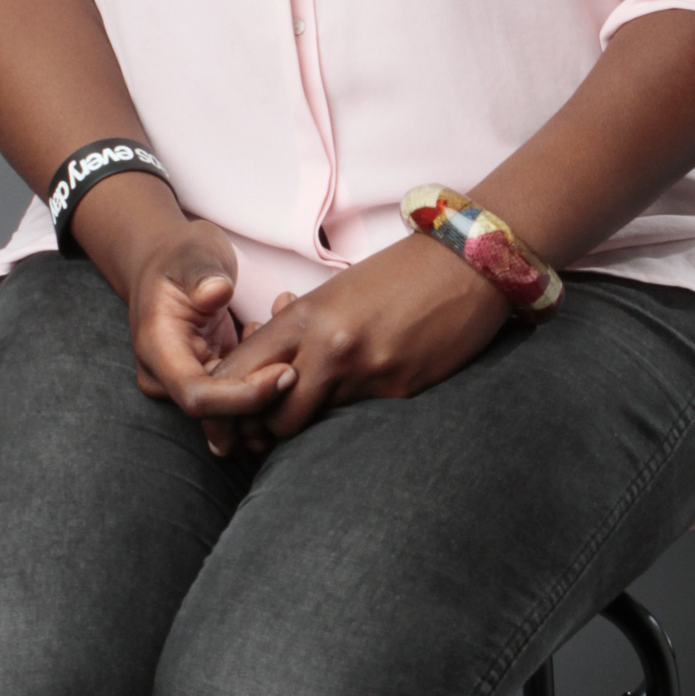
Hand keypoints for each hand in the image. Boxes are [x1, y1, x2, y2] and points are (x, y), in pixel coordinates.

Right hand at [123, 215, 298, 454]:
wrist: (165, 261)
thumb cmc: (180, 255)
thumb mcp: (193, 253)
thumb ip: (202, 273)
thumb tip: (216, 292)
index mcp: (157, 349)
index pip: (197, 396)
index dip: (243, 396)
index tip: (286, 372)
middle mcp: (165, 376)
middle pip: (217, 413)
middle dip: (264, 396)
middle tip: (300, 363)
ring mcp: (184, 381)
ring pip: (232, 410)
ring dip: (267, 385)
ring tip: (288, 338)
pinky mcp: (206, 380)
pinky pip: (238, 394)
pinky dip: (264, 376)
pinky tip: (277, 340)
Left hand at [179, 236, 508, 450]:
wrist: (468, 265)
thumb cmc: (401, 273)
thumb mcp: (338, 290)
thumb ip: (300, 321)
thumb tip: (268, 343)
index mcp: (306, 316)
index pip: (240, 370)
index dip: (226, 400)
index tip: (229, 412)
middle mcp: (329, 348)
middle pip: (268, 414)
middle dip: (261, 429)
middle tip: (264, 430)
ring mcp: (365, 374)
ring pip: (310, 426)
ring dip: (304, 427)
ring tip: (309, 417)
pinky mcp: (398, 393)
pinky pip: (356, 420)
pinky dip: (349, 418)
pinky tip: (361, 400)